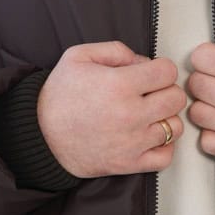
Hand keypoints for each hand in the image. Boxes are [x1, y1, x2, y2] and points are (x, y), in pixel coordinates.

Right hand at [37, 42, 188, 177]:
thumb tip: (143, 61)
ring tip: (148, 115)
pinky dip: (163, 146)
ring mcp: (132, 142)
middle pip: (176, 98)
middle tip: (150, 93)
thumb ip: (115, 50)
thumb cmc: (58, 97)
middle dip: (165, 91)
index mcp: (119, 85)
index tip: (151, 73)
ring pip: (175, 127)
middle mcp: (130, 115)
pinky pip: (166, 157)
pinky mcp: (129, 164)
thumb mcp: (78, 56)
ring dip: (165, 119)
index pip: (168, 72)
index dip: (161, 69)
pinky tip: (148, 136)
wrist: (39, 134)